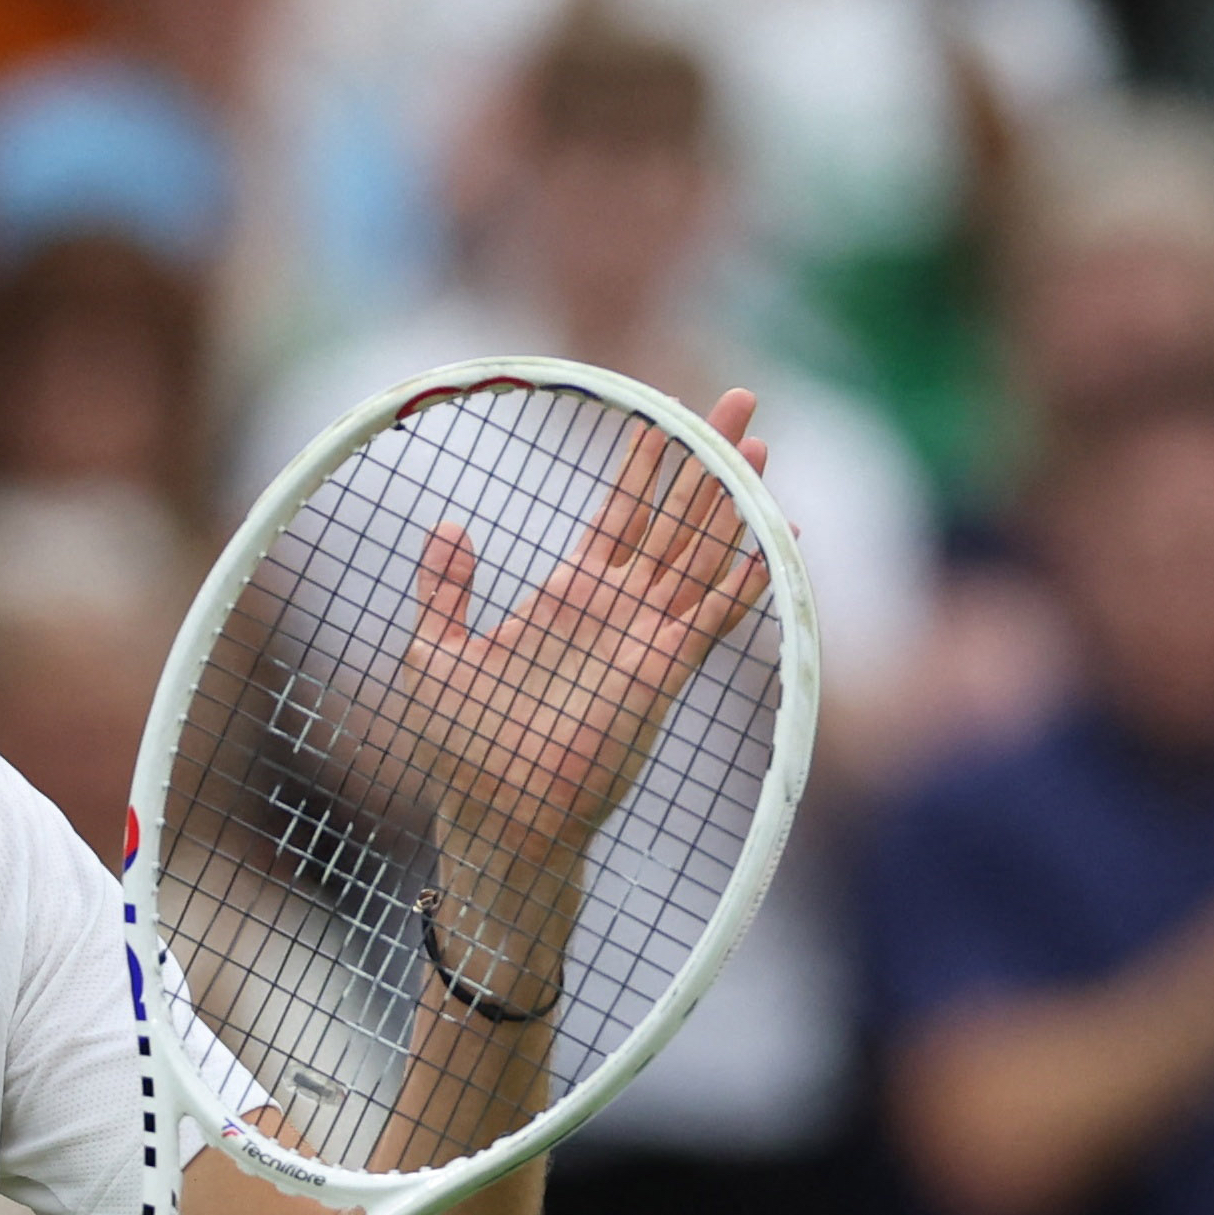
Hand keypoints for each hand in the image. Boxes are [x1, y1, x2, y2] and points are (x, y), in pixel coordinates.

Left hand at [388, 389, 773, 876]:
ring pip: (704, 552)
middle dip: (708, 456)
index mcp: (571, 596)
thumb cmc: (463, 750)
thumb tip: (449, 526)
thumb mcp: (435, 654)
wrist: (496, 818)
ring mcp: (647, 639)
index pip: (620, 513)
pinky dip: (750, 575)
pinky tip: (777, 535)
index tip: (663, 411)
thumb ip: (446, 590)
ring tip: (761, 443)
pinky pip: (716, 614)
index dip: (645, 463)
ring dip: (735, 498)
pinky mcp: (663, 673)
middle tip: (743, 397)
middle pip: (677, 517)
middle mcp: (619, 610)